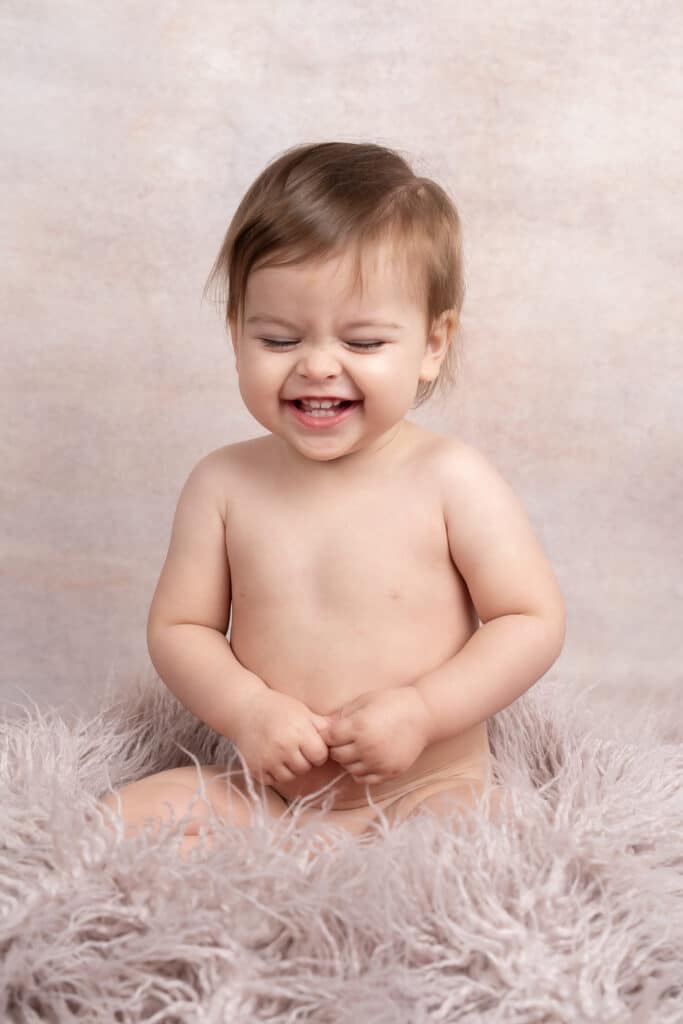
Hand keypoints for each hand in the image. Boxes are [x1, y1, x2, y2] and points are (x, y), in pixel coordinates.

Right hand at [232, 688, 330, 787]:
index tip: (309, 742)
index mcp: (298, 732)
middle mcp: (283, 748)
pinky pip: (273, 780)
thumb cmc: (278, 707)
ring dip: (290, 767)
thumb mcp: (303, 711)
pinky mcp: (256, 769)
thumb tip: (346, 732)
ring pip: (290, 776)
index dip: (317, 750)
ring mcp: (268, 760)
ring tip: (283, 750)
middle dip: (304, 759)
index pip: (319, 756)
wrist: (244, 709)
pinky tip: (272, 756)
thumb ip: (323, 725)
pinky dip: (274, 772)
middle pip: (305, 767)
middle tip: (294, 745)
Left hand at [315, 685, 430, 784]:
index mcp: (359, 727)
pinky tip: (367, 758)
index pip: (328, 738)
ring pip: (349, 769)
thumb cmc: (393, 702)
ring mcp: (378, 762)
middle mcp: (367, 747)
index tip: (333, 730)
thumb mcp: (365, 700)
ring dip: (349, 760)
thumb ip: (343, 714)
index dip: (328, 734)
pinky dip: (361, 771)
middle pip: (337, 755)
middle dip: (337, 747)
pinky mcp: (389, 772)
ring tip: (358, 748)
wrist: (424, 715)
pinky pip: (364, 779)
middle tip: (345, 739)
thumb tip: (323, 726)